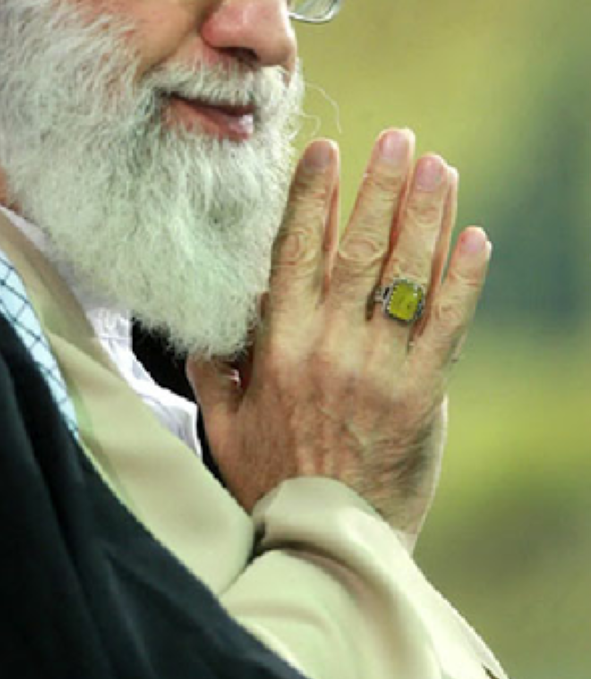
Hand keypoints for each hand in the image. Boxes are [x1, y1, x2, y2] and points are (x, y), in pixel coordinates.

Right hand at [187, 129, 491, 538]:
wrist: (328, 540)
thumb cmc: (271, 480)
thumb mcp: (223, 424)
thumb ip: (213, 369)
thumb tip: (204, 325)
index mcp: (278, 346)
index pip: (296, 253)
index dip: (312, 197)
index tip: (325, 151)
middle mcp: (328, 346)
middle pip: (358, 251)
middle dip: (379, 188)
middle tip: (398, 138)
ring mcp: (379, 369)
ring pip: (405, 278)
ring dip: (425, 216)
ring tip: (439, 167)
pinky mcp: (423, 394)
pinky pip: (446, 325)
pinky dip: (463, 279)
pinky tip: (475, 237)